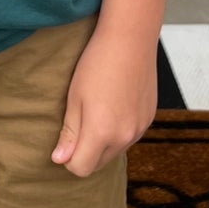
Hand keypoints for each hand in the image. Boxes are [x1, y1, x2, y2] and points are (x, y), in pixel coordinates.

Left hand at [51, 25, 157, 176]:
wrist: (130, 39)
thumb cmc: (96, 64)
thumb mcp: (74, 98)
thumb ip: (69, 133)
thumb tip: (59, 160)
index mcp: (101, 133)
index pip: (81, 168)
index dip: (68, 158)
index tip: (65, 138)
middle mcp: (124, 137)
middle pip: (98, 164)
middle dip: (85, 152)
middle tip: (79, 121)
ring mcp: (140, 129)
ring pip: (115, 151)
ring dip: (103, 142)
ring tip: (97, 109)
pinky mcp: (149, 119)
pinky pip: (129, 137)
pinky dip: (119, 130)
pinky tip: (114, 104)